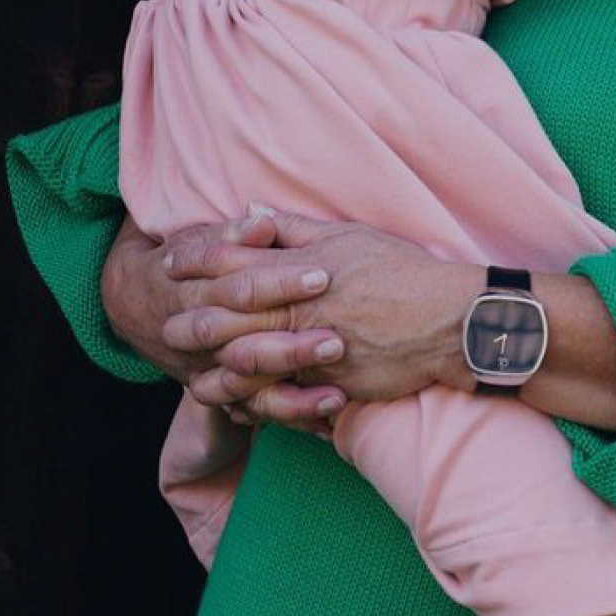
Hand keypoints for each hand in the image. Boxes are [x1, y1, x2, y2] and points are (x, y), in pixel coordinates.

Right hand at [102, 210, 343, 429]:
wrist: (137, 301)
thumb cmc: (189, 262)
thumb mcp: (204, 241)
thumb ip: (235, 234)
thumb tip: (263, 222)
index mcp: (198, 294)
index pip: (240, 290)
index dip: (280, 282)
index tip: (323, 276)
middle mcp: (200, 342)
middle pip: (244, 350)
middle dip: (289, 349)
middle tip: (338, 342)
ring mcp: (207, 374)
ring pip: (247, 394)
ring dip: (291, 399)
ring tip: (337, 397)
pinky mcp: (220, 397)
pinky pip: (253, 417)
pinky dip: (289, 421)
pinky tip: (328, 424)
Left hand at [171, 208, 483, 412]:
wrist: (452, 321)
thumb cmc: (405, 273)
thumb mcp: (352, 237)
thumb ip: (297, 229)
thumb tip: (253, 214)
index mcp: (303, 267)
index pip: (234, 259)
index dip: (196, 259)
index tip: (171, 261)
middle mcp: (300, 307)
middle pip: (227, 314)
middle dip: (190, 318)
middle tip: (164, 323)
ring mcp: (312, 348)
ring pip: (246, 359)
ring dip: (213, 365)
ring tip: (190, 370)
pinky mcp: (329, 383)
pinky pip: (280, 394)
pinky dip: (253, 398)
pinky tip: (236, 401)